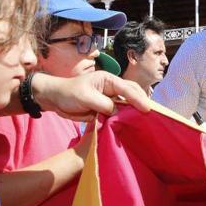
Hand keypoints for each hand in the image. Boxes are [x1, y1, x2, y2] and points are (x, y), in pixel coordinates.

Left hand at [33, 71, 151, 121]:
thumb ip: (102, 104)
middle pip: (132, 93)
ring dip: (135, 110)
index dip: (137, 99)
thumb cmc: (68, 93)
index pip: (126, 89)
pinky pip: (119, 113)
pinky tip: (132, 124)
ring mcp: (109, 99)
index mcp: (108, 80)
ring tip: (146, 119)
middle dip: (142, 101)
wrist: (55, 99)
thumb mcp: (85, 97)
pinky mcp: (106, 109)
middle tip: (151, 114)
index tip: (146, 109)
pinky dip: (126, 118)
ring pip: (127, 103)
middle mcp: (112, 88)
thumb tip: (116, 111)